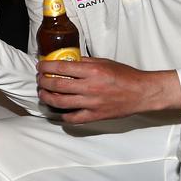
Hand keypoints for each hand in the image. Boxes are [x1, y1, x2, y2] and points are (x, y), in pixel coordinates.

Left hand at [36, 57, 180, 123]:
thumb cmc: (125, 76)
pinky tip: (58, 110)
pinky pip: (72, 118)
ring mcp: (91, 103)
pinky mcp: (94, 116)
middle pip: (57, 85)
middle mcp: (90, 87)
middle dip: (43, 81)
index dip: (46, 66)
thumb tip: (68, 61)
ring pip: (60, 102)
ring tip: (43, 93)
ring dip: (47, 97)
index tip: (40, 65)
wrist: (141, 93)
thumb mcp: (104, 62)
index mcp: (92, 71)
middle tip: (39, 79)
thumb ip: (85, 62)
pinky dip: (62, 115)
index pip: (61, 67)